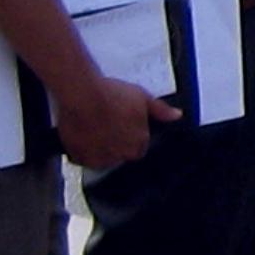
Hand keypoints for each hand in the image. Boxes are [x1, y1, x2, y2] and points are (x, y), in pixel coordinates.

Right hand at [54, 69, 178, 172]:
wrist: (80, 97)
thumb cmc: (110, 95)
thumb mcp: (142, 97)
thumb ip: (160, 110)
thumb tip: (176, 115)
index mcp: (138, 143)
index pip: (140, 148)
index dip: (132, 137)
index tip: (125, 127)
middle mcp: (120, 155)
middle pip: (121, 155)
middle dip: (117, 144)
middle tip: (108, 126)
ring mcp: (98, 158)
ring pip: (102, 159)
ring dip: (100, 150)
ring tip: (94, 130)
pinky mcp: (78, 158)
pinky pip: (82, 159)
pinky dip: (82, 152)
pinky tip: (81, 137)